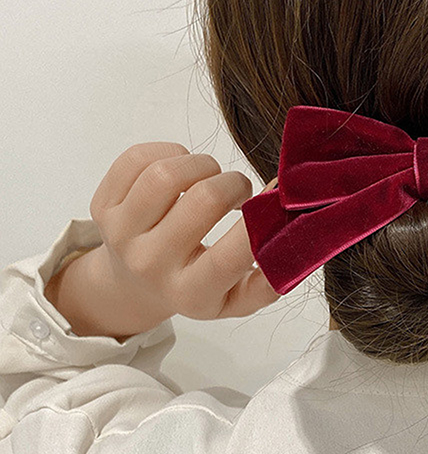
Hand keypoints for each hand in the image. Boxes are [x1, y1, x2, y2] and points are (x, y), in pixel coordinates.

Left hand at [47, 142, 279, 340]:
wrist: (134, 284)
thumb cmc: (197, 286)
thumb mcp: (237, 300)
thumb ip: (272, 278)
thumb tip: (299, 235)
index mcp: (191, 292)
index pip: (231, 255)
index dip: (262, 218)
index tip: (278, 199)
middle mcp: (151, 265)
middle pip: (204, 200)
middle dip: (234, 184)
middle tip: (239, 192)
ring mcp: (121, 234)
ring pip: (168, 173)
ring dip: (203, 164)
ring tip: (210, 178)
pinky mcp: (102, 205)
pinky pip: (139, 158)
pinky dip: (171, 153)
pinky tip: (181, 170)